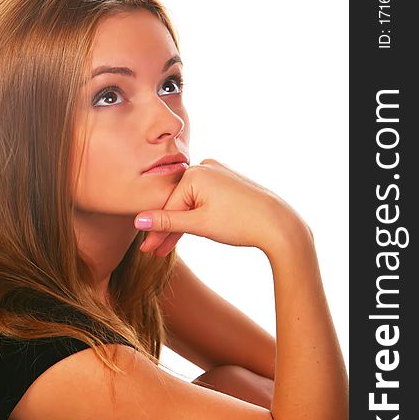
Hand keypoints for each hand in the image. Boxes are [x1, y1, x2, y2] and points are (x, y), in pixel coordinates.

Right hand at [134, 158, 309, 257]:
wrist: (279, 225)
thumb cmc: (241, 222)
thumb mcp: (199, 224)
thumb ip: (167, 222)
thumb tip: (139, 220)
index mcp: (195, 172)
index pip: (167, 206)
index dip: (156, 231)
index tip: (146, 250)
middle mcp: (206, 167)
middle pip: (177, 203)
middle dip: (166, 230)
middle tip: (153, 252)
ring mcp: (219, 173)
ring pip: (191, 203)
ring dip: (180, 226)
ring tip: (168, 249)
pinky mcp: (228, 183)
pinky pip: (204, 200)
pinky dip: (196, 217)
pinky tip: (187, 232)